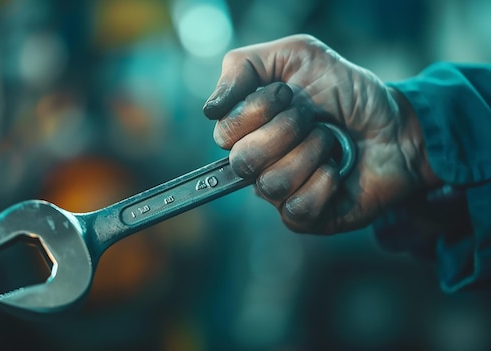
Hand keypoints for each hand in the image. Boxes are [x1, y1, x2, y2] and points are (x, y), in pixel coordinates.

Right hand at [203, 34, 439, 233]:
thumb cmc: (348, 92)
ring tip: (329, 143)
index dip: (258, 109)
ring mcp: (280, 193)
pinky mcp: (305, 217)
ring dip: (311, 154)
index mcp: (249, 128)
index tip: (289, 94)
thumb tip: (210, 109)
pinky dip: (324, 184)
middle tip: (312, 119)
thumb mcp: (298, 55)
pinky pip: (297, 209)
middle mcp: (258, 162)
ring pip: (270, 185)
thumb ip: (244, 66)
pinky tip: (336, 171)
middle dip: (287, 130)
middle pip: (243, 160)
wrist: (396, 124)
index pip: (224, 132)